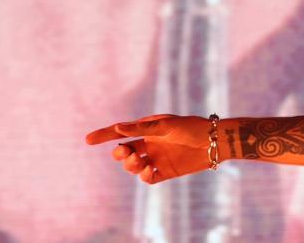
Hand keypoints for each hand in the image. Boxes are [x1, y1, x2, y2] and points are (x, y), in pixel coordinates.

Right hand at [85, 114, 215, 183]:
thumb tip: (118, 128)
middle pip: (124, 152)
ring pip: (133, 167)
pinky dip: (144, 177)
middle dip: (120, 154)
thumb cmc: (192, 127)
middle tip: (126, 153)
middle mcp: (151, 144)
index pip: (122, 132)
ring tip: (140, 161)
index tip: (88, 140)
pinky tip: (150, 171)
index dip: (104, 135)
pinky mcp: (166, 171)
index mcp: (149, 129)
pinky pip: (148, 178)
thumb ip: (143, 128)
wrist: (215, 142)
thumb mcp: (167, 125)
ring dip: (131, 165)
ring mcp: (157, 158)